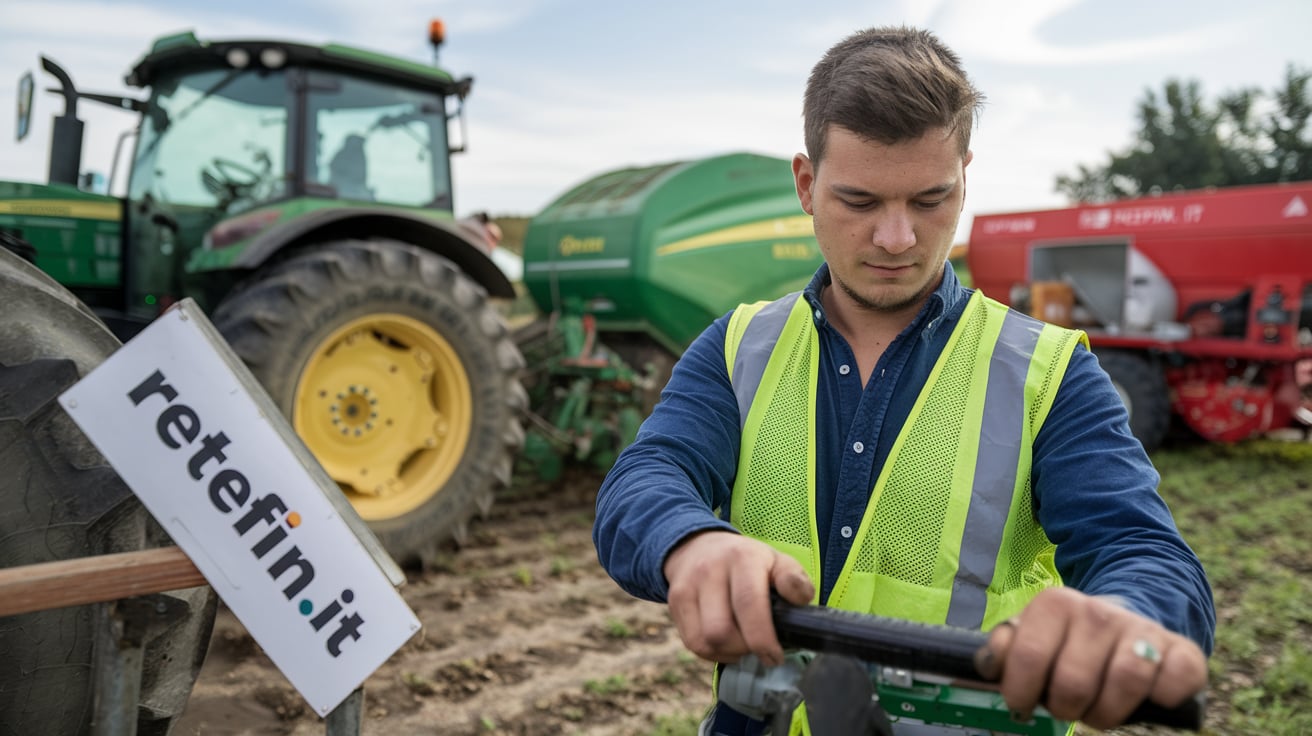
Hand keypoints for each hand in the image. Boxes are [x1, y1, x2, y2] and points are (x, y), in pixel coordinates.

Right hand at [663, 530, 814, 666]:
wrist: (698, 545)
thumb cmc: (745, 561)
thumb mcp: (775, 560)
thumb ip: (793, 579)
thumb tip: (801, 600)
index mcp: (742, 558)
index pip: (748, 603)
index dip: (763, 638)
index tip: (775, 655)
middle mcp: (710, 570)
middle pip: (722, 631)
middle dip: (746, 648)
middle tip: (761, 648)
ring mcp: (688, 586)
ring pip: (705, 641)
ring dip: (729, 652)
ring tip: (743, 644)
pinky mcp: (675, 601)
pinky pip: (693, 643)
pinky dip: (713, 652)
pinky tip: (726, 643)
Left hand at [976, 587, 1207, 729]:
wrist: (1127, 619)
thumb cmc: (1068, 642)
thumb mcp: (1031, 637)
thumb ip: (1003, 650)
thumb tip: (988, 665)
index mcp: (1054, 604)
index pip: (1028, 659)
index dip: (1021, 694)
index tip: (1023, 703)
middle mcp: (1097, 611)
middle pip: (1074, 683)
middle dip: (1065, 709)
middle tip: (1067, 705)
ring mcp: (1141, 629)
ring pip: (1124, 683)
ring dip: (1107, 713)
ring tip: (1099, 709)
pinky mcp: (1181, 650)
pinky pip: (1174, 683)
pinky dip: (1161, 699)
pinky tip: (1148, 697)